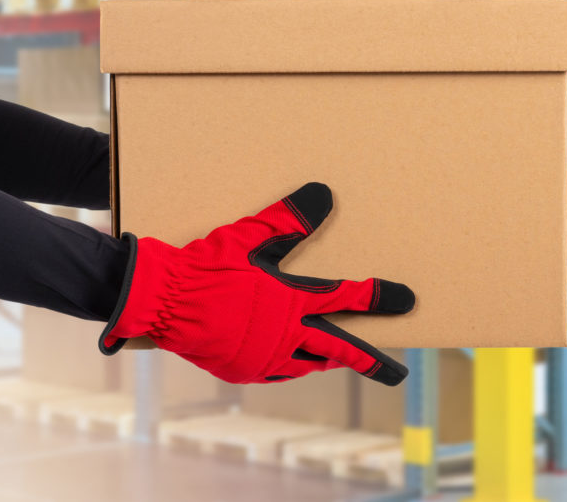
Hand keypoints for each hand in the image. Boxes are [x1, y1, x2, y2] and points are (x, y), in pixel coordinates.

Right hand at [98, 183, 413, 384]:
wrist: (159, 301)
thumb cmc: (205, 266)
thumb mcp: (249, 236)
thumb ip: (289, 218)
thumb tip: (324, 194)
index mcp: (290, 301)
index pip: (346, 297)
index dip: (378, 297)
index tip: (406, 299)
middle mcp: (284, 334)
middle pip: (338, 348)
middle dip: (371, 360)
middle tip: (397, 372)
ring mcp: (264, 356)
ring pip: (309, 361)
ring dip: (328, 358)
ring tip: (343, 359)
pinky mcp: (243, 369)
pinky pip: (278, 370)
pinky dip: (292, 363)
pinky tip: (293, 360)